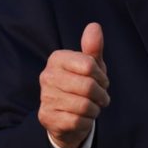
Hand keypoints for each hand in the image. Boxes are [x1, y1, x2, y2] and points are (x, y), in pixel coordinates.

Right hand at [38, 22, 109, 147]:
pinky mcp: (46, 117)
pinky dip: (87, 121)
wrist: (67, 116)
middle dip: (101, 94)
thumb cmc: (82, 86)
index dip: (101, 76)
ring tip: (92, 107)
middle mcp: (47, 76)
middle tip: (101, 97)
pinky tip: (83, 118)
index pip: (89, 65)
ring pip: (84, 105)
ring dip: (95, 108)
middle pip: (87, 86)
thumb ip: (93, 47)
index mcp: (57, 59)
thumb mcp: (91, 66)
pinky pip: (78, 121)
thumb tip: (94, 26)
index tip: (101, 81)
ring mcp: (45, 97)